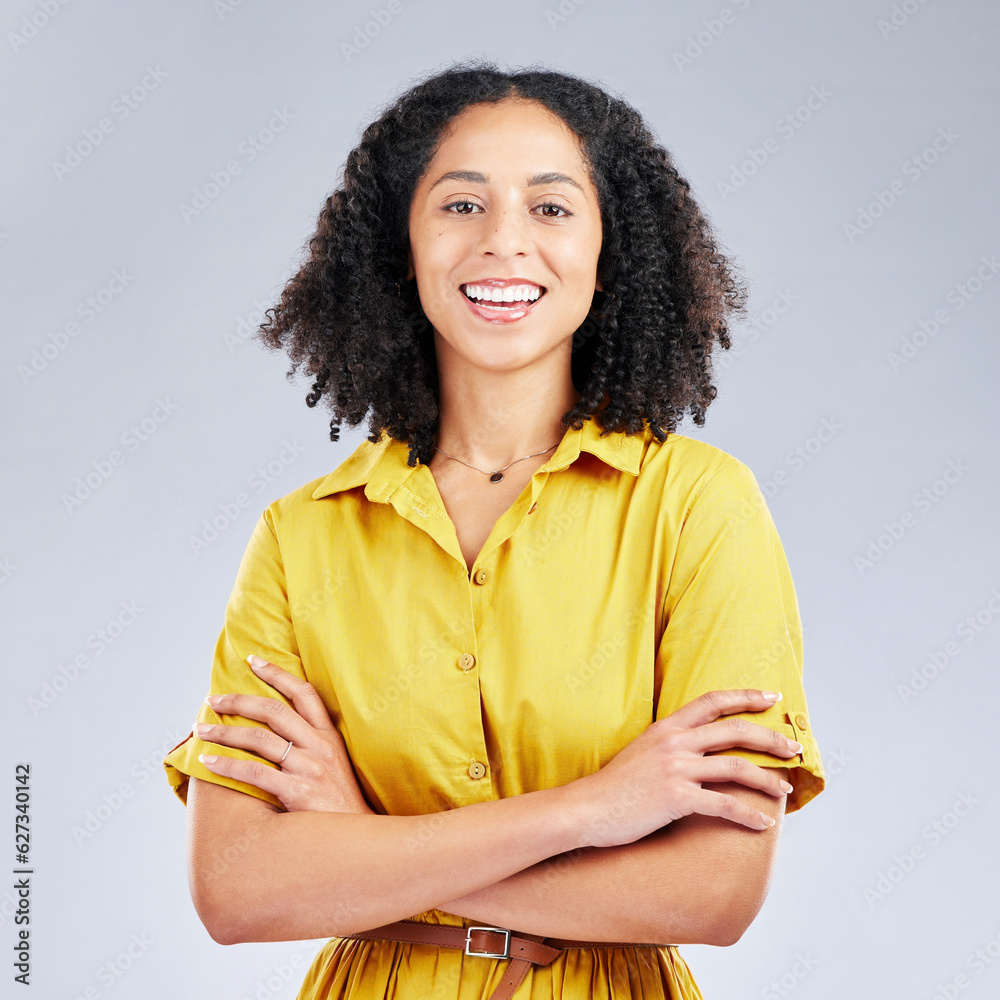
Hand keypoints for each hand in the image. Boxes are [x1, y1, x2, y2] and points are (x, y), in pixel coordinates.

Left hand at [195, 655, 373, 814]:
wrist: (358, 838)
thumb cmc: (339, 804)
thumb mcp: (334, 765)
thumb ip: (311, 745)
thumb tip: (273, 730)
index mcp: (330, 736)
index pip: (304, 693)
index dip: (278, 674)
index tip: (253, 661)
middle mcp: (320, 747)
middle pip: (275, 711)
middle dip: (239, 701)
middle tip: (213, 699)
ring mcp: (310, 769)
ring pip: (260, 739)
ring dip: (225, 732)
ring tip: (201, 730)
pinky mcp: (298, 793)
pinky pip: (255, 773)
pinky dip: (227, 765)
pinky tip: (208, 762)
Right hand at [566, 689, 799, 848]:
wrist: (586, 809)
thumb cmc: (614, 786)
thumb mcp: (641, 751)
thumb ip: (669, 744)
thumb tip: (698, 748)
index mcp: (666, 727)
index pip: (713, 701)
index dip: (745, 696)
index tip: (771, 696)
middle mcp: (675, 742)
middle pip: (735, 731)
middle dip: (770, 737)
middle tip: (793, 747)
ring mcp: (676, 769)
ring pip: (737, 767)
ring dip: (768, 779)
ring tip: (784, 788)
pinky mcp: (677, 798)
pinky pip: (725, 805)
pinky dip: (750, 815)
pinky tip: (764, 823)